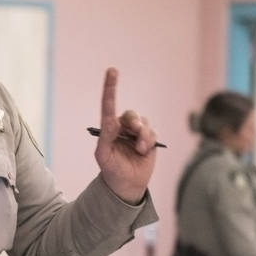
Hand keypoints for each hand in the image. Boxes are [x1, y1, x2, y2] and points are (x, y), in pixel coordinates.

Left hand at [94, 68, 157, 203]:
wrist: (126, 185)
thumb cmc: (111, 170)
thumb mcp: (103, 156)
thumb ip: (105, 137)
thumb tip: (110, 121)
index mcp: (109, 129)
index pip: (108, 105)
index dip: (110, 88)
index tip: (112, 71)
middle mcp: (122, 128)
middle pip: (131, 115)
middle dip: (134, 123)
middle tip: (135, 133)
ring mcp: (136, 133)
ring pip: (144, 124)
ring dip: (143, 135)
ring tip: (140, 149)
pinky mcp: (149, 140)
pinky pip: (153, 132)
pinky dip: (149, 141)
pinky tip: (144, 151)